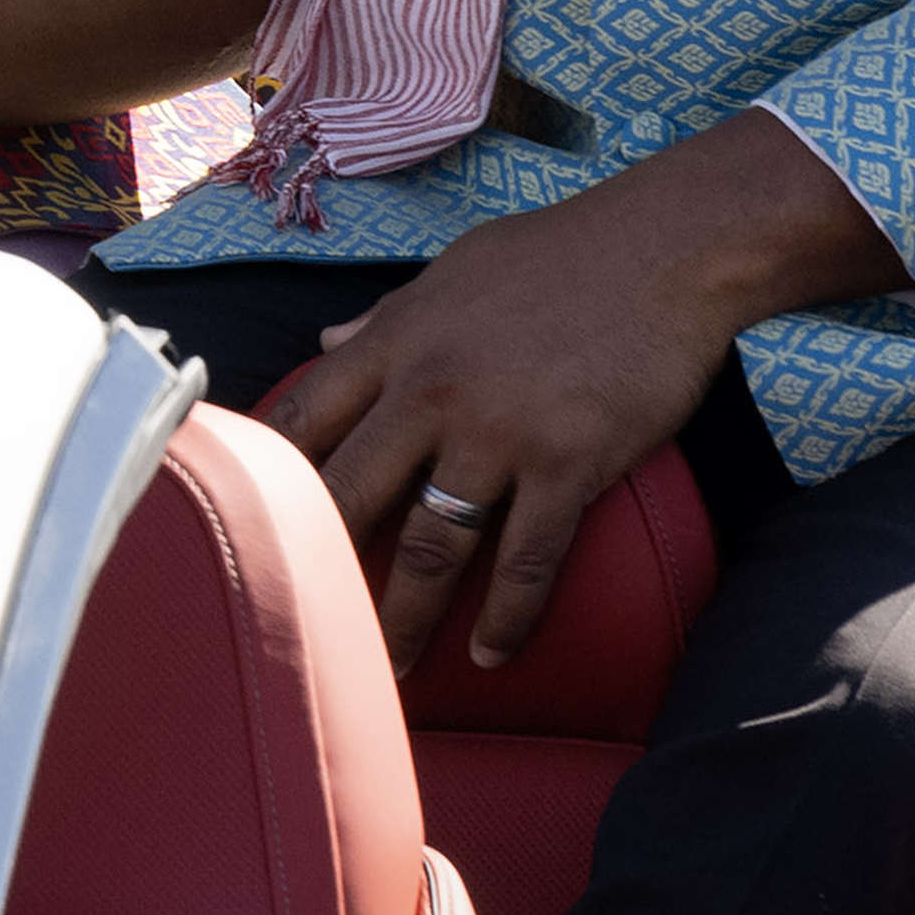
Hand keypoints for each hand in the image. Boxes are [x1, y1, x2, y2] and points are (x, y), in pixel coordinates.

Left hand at [266, 111, 903, 669]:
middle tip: (308, 619)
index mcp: (398, 340)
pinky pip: (525, 560)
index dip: (268, 474)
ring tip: (393, 668)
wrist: (667, 247)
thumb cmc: (559, 252)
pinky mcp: (568, 463)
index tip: (247, 522)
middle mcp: (433, 390)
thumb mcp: (454, 269)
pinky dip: (506, 617)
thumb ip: (385, 317)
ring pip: (430, 546)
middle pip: (351, 494)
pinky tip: (490, 654)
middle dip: (321, 563)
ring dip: (408, 617)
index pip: (305, 416)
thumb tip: (324, 342)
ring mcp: (499, 431)